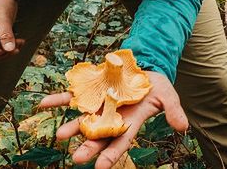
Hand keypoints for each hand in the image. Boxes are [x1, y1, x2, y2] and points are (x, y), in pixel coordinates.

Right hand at [0, 0, 24, 58]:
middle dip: (2, 53)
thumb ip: (5, 34)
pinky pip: (1, 46)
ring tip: (19, 43)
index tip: (2, 50)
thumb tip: (9, 48)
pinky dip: (10, 46)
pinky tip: (19, 41)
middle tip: (15, 48)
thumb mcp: (3, 19)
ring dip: (8, 50)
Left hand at [37, 71, 187, 168]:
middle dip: (87, 147)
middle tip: (76, 158)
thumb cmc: (155, 85)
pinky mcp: (88, 90)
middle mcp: (110, 117)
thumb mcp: (168, 95)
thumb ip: (173, 111)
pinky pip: (69, 96)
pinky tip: (43, 103)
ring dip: (70, 126)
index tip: (100, 168)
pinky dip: (57, 99)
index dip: (111, 155)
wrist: (142, 67)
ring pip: (81, 118)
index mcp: (129, 122)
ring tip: (60, 135)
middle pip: (97, 135)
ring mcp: (97, 104)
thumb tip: (183, 127)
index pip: (119, 141)